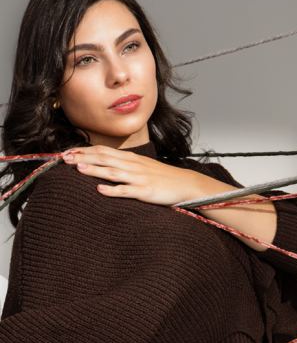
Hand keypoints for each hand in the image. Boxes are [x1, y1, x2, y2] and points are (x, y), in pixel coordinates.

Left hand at [62, 144, 202, 205]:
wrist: (185, 184)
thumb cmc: (162, 177)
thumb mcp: (142, 166)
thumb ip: (125, 164)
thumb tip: (105, 164)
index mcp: (131, 158)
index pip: (104, 150)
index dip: (84, 150)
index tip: (67, 151)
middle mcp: (133, 165)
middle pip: (104, 158)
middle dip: (83, 157)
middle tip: (64, 158)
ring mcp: (139, 178)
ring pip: (113, 172)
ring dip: (94, 169)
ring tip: (78, 168)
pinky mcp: (145, 192)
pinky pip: (126, 191)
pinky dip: (113, 190)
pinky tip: (100, 191)